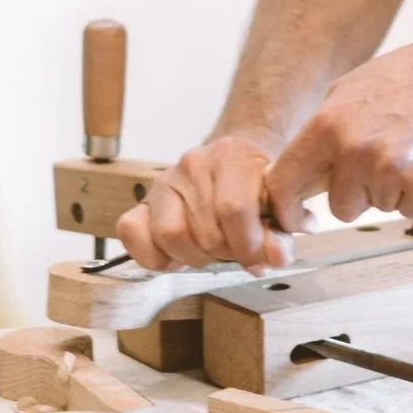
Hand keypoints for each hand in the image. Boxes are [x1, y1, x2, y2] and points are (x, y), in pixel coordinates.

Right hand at [116, 132, 293, 272]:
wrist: (237, 155)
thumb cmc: (259, 183)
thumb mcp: (280, 202)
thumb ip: (281, 232)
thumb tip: (278, 257)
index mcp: (232, 155)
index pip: (234, 210)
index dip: (249, 245)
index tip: (260, 257)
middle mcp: (194, 164)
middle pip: (205, 231)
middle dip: (226, 254)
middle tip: (236, 252)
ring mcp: (165, 181)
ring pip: (169, 235)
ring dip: (194, 257)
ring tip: (209, 253)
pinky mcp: (144, 200)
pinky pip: (131, 231)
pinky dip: (155, 255)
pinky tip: (178, 255)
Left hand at [263, 24, 412, 231]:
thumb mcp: (353, 87)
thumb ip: (323, 130)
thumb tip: (299, 168)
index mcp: (328, 123)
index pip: (284, 184)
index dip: (288, 210)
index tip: (301, 218)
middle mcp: (355, 150)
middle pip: (340, 207)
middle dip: (360, 192)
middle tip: (386, 157)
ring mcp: (390, 170)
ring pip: (379, 207)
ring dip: (395, 189)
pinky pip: (412, 211)